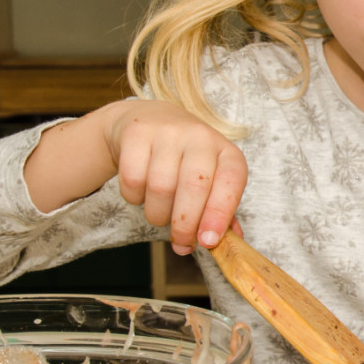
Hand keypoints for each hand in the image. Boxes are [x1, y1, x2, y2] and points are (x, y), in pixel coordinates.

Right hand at [25, 99, 247, 254]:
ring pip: (160, 188)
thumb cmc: (186, 161)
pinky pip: (133, 180)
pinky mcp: (137, 133)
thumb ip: (220, 212)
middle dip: (185, 224)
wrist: (149, 120)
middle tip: (181, 242)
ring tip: (160, 214)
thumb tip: (228, 242)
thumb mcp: (211, 180)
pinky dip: (135, 198)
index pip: (231, 182)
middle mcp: (200, 137)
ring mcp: (168, 132)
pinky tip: (142, 193)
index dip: (220, 214)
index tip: (208, 241)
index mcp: (226, 152)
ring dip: (158, 215)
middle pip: (194, 187)